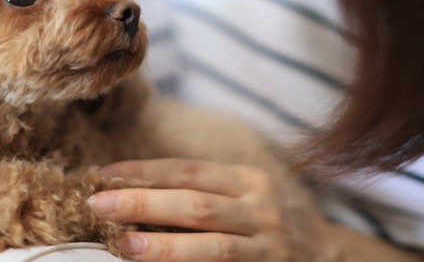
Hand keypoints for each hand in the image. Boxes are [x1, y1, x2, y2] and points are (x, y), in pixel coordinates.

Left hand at [87, 159, 330, 261]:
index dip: (145, 172)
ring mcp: (266, 247)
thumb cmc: (264, 220)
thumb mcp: (241, 194)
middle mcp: (259, 209)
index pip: (188, 170)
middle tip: (99, 204)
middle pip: (196, 204)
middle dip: (145, 204)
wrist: (324, 254)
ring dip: (163, 247)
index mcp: (247, 179)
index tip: (106, 175)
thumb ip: (200, 191)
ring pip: (211, 246)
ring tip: (123, 245)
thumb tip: (134, 190)